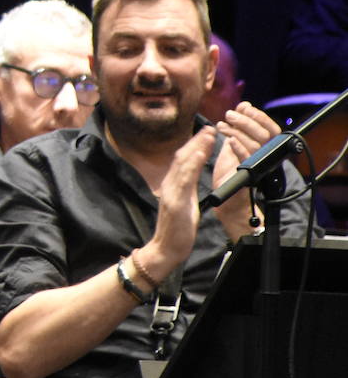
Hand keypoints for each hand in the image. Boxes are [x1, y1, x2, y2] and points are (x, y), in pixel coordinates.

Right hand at [145, 125, 217, 274]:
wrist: (166, 249)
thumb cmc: (177, 230)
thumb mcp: (184, 204)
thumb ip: (186, 188)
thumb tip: (192, 177)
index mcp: (173, 186)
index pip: (183, 160)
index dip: (195, 145)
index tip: (207, 134)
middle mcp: (169, 185)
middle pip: (182, 156)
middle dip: (197, 141)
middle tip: (210, 128)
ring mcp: (171, 192)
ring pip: (182, 163)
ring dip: (196, 147)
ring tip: (209, 135)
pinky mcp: (175, 202)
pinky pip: (184, 179)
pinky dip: (192, 164)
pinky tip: (199, 154)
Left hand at [212, 101, 280, 237]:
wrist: (228, 204)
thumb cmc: (230, 175)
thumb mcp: (234, 147)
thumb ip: (238, 130)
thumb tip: (243, 107)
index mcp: (263, 150)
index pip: (270, 129)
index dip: (258, 116)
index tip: (244, 106)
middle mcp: (265, 159)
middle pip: (265, 135)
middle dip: (248, 121)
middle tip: (231, 113)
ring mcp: (259, 169)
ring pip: (256, 145)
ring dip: (239, 131)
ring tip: (224, 125)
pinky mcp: (249, 179)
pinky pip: (247, 161)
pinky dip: (238, 148)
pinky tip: (228, 140)